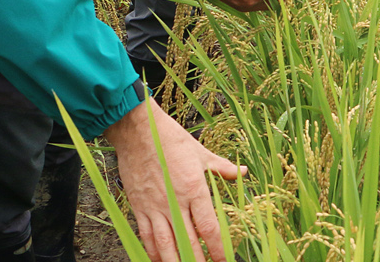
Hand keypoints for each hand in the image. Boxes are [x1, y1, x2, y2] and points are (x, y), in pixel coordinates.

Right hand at [104, 98, 242, 261]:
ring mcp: (155, 207)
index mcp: (194, 188)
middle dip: (199, 260)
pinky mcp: (139, 207)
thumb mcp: (201, 152)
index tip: (225, 260)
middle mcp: (174, 202)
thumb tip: (242, 172)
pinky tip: (159, 260)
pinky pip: (146, 236)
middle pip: (188, 242)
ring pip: (165, 245)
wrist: (138, 131)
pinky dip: (153, 252)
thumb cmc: (170, 139)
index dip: (218, 248)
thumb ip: (222, 167)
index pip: (208, 227)